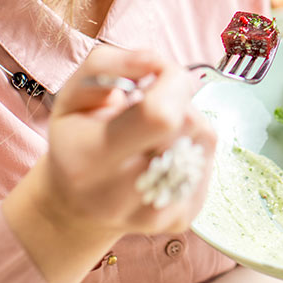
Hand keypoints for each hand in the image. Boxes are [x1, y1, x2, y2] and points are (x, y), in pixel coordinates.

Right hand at [3, 46, 214, 282]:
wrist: (76, 205)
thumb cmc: (76, 138)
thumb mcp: (73, 93)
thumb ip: (109, 64)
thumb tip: (159, 62)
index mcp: (88, 160)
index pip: (159, 115)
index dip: (171, 82)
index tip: (158, 74)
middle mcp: (120, 196)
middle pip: (188, 124)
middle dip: (178, 98)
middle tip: (153, 102)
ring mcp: (155, 215)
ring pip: (204, 139)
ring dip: (188, 120)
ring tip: (156, 130)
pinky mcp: (181, 220)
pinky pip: (210, 162)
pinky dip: (193, 146)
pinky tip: (166, 152)